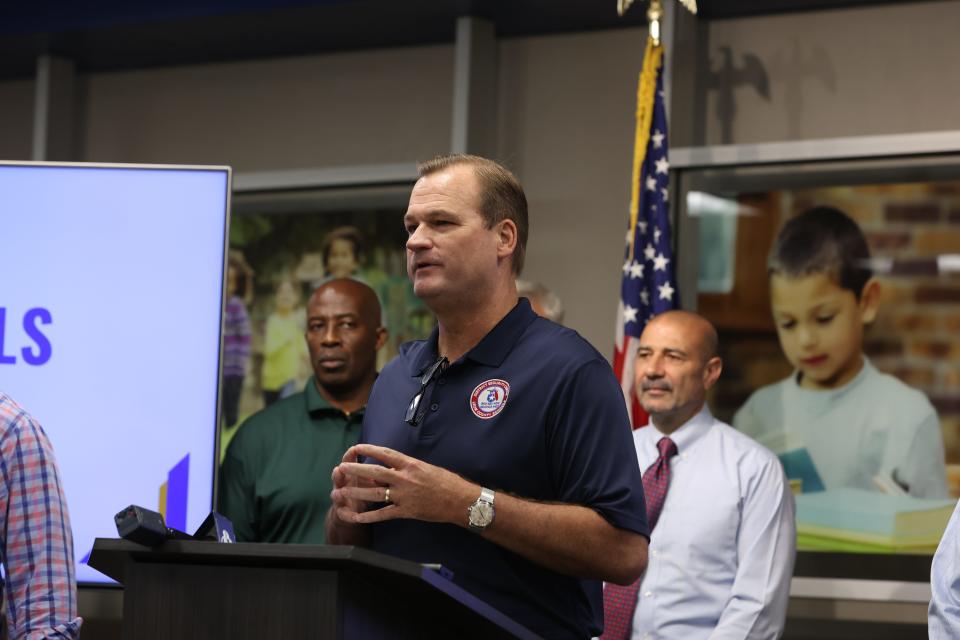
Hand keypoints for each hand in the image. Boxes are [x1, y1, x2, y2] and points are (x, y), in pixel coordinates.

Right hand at [329, 447, 380, 527]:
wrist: (355, 510)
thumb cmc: (369, 489)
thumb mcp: (375, 480)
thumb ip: (382, 473)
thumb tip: (396, 465)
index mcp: (353, 472)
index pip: (349, 460)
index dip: (351, 454)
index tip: (355, 449)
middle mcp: (344, 483)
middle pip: (340, 476)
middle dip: (340, 473)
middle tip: (339, 469)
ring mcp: (342, 498)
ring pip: (337, 494)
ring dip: (338, 494)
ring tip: (337, 493)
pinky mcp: (343, 512)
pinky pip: (344, 515)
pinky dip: (349, 516)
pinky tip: (355, 518)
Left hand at [335, 444, 476, 525]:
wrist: (460, 500)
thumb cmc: (447, 482)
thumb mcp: (427, 467)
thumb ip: (408, 467)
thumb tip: (392, 466)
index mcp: (410, 464)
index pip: (384, 454)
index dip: (368, 450)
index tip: (355, 447)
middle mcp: (405, 478)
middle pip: (374, 472)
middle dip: (355, 470)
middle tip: (340, 468)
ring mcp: (404, 496)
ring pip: (374, 494)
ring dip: (356, 492)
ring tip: (341, 491)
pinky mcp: (406, 511)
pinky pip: (382, 514)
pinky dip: (368, 516)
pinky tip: (355, 516)